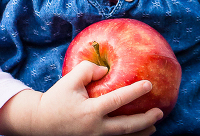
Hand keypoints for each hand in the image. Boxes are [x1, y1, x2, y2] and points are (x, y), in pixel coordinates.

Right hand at [0, 60, 162, 135]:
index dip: (135, 92)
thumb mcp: (69, 80)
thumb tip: (106, 71)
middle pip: (127, 127)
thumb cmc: (56, 99)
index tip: (149, 85)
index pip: (118, 100)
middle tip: (159, 112)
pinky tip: (137, 134)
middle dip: (146, 120)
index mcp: (91, 111)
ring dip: (141, 133)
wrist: (40, 122)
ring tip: (154, 126)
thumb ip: (88, 70)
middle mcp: (96, 128)